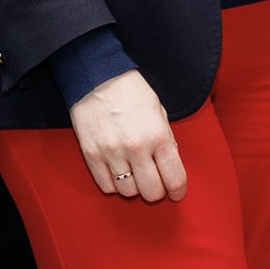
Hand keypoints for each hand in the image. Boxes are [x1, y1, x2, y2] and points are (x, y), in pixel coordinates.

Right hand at [67, 69, 186, 202]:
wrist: (97, 76)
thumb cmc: (131, 91)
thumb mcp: (159, 112)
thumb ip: (166, 140)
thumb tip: (168, 165)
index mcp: (158, 136)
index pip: (174, 179)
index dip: (178, 191)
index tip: (176, 192)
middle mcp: (136, 148)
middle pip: (152, 192)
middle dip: (157, 191)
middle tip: (154, 183)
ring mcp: (112, 152)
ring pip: (128, 192)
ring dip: (134, 187)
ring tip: (133, 174)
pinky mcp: (91, 154)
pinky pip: (106, 185)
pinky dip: (114, 184)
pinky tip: (117, 172)